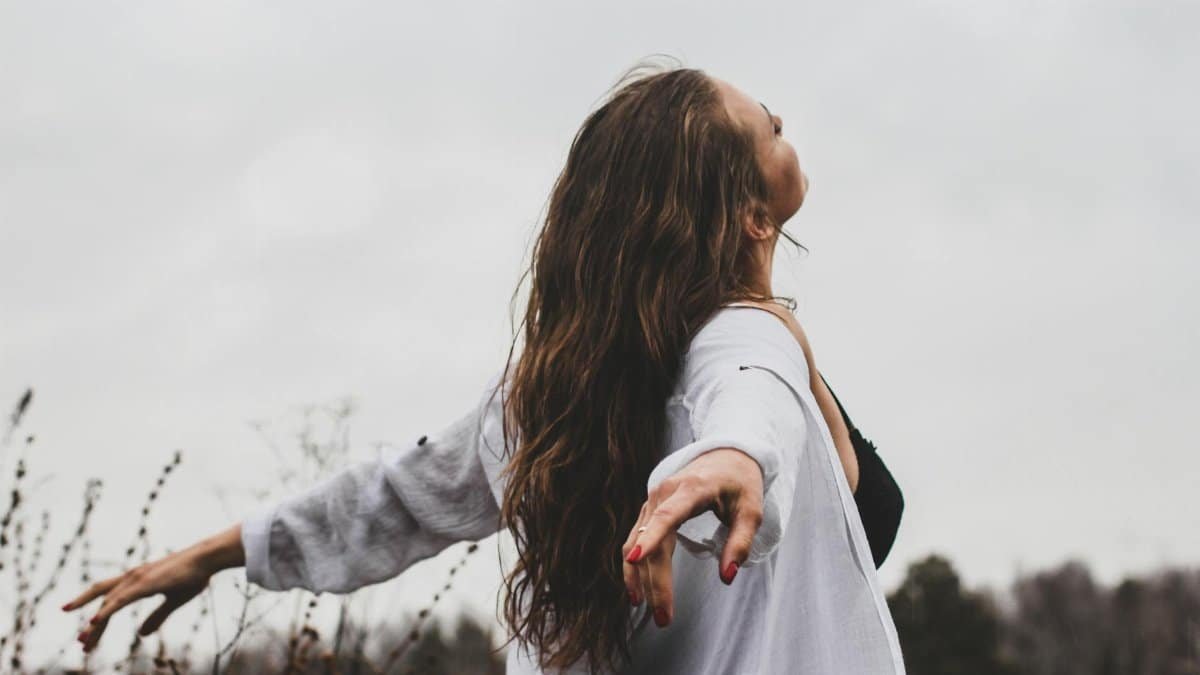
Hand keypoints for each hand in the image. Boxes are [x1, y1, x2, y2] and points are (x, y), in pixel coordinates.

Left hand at [61, 547, 213, 651]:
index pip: (110, 598)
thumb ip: (157, 617)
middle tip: (81, 643)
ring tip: (83, 642)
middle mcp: (133, 577)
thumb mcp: (173, 601)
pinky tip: (94, 621)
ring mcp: (137, 579)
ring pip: (108, 603)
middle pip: (103, 600)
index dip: (98, 616)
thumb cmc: (194, 575)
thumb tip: (142, 634)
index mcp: (138, 581)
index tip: (87, 635)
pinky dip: (106, 610)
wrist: (207, 558)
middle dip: (91, 623)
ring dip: (95, 624)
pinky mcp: (145, 583)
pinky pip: (120, 599)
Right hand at [621, 447, 764, 627]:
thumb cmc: (740, 483)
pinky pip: (635, 538)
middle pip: (651, 542)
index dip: (651, 538)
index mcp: (691, 490)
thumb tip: (727, 577)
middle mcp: (664, 493)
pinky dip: (634, 565)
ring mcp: (653, 500)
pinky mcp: (650, 508)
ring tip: (647, 609)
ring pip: (636, 542)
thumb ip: (740, 543)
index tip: (637, 558)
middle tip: (663, 619)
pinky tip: (637, 589)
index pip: (666, 517)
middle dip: (654, 582)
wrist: (726, 455)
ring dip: (638, 578)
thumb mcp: (751, 511)